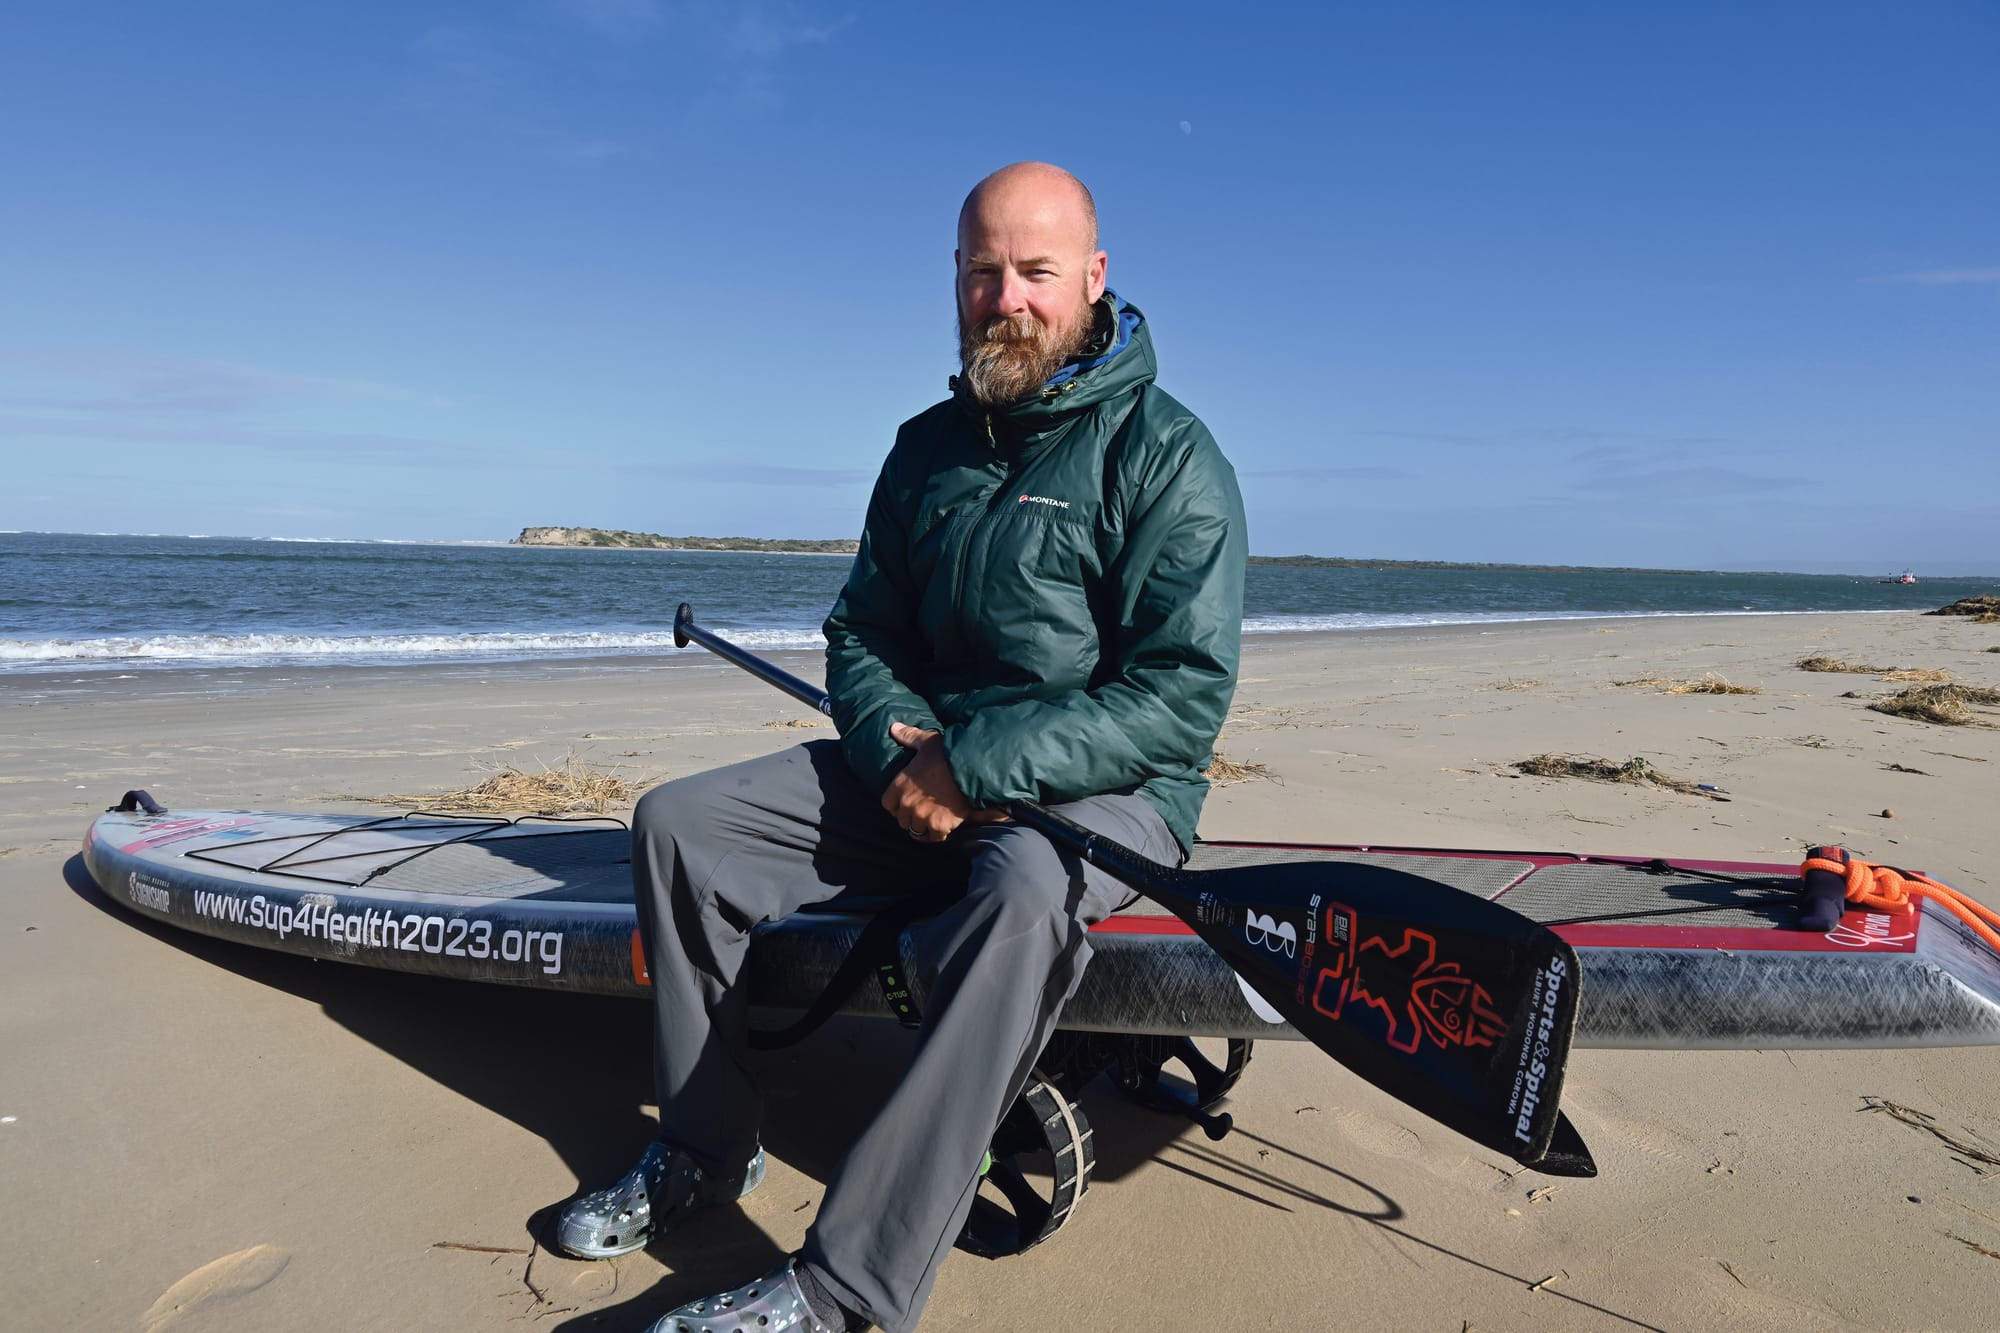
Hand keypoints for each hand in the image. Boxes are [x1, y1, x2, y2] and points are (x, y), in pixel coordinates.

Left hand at [882, 722, 1004, 841]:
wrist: (971, 769)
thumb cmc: (948, 754)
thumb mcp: (927, 742)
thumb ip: (909, 737)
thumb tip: (894, 727)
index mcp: (900, 785)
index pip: (887, 804)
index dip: (896, 805)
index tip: (904, 803)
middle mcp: (907, 803)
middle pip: (902, 820)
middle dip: (911, 817)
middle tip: (922, 812)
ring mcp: (923, 816)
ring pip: (916, 831)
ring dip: (923, 828)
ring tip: (931, 822)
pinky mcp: (939, 825)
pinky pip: (934, 837)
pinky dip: (938, 834)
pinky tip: (943, 828)